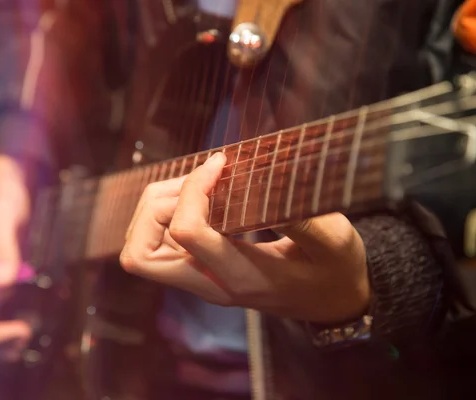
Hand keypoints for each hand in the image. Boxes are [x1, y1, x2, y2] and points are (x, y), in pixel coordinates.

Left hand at [120, 153, 370, 322]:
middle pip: (139, 254)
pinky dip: (165, 213)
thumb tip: (265, 185)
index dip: (193, 189)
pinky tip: (200, 196)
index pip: (187, 232)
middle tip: (197, 183)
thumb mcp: (337, 242)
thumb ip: (305, 219)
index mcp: (242, 277)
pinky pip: (156, 243)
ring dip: (156, 208)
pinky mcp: (196, 270)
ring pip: (139, 250)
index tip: (221, 164)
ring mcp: (198, 280)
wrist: (331, 300)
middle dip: (155, 206)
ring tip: (199, 185)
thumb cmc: (335, 270)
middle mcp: (209, 283)